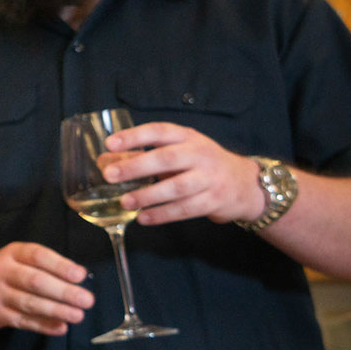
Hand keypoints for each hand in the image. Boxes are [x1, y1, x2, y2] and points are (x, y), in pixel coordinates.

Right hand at [0, 242, 90, 334]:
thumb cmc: (9, 272)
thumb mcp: (21, 259)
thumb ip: (45, 267)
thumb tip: (78, 279)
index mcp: (13, 253)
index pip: (38, 256)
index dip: (60, 266)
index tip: (81, 275)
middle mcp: (2, 271)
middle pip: (35, 281)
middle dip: (63, 292)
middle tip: (86, 300)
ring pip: (30, 303)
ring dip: (57, 310)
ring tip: (78, 315)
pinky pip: (24, 321)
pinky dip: (44, 326)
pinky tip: (61, 327)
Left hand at [100, 122, 266, 226]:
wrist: (245, 184)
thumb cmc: (201, 164)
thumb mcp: (179, 151)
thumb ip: (144, 155)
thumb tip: (105, 160)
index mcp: (187, 137)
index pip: (159, 131)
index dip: (134, 136)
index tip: (110, 143)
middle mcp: (200, 154)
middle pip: (166, 159)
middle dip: (136, 166)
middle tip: (110, 175)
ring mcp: (209, 178)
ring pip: (176, 187)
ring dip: (148, 195)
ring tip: (125, 202)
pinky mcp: (213, 200)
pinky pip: (185, 209)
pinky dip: (162, 214)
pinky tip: (143, 218)